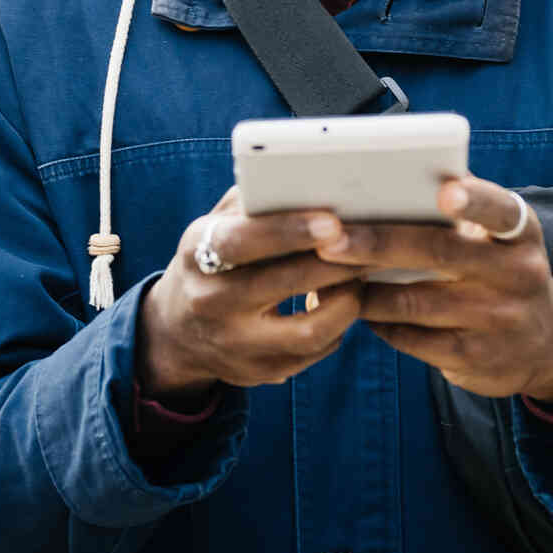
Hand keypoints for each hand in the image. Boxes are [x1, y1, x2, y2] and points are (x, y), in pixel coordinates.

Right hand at [137, 186, 366, 396]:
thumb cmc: (215, 260)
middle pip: (284, 284)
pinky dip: (338, 325)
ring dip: (347, 301)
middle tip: (373, 243)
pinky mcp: (259, 373)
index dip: (288, 230)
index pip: (241, 241)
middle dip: (337, 262)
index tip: (332, 221)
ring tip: (361, 276)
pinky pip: (315, 352)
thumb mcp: (216, 226)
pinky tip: (343, 302)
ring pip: (309, 331)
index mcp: (197, 254)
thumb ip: (254, 203)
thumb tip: (310, 179)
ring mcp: (234, 344)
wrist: (178, 331)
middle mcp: (211, 302)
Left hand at [316, 175, 552, 403]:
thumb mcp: (499, 239)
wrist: (545, 346)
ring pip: (413, 301)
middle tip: (329, 239)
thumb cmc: (498, 270)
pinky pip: (410, 337)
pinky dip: (375, 321)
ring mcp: (496, 320)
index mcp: (519, 233)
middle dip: (377, 244)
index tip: (444, 194)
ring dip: (362, 289)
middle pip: (438, 253)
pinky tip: (351, 307)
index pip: (499, 210)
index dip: (473, 201)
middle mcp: (515, 274)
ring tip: (323, 274)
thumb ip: (460, 207)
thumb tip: (388, 174)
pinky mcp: (474, 357)